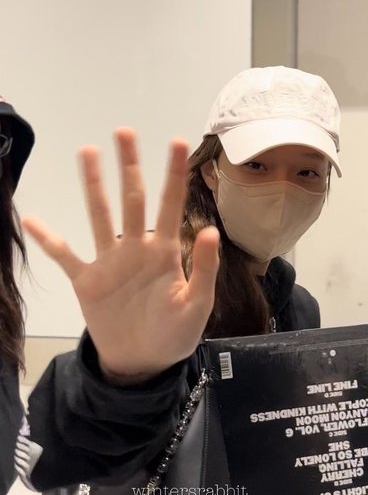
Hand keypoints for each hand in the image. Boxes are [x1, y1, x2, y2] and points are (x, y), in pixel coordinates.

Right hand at [22, 129, 219, 380]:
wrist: (143, 362)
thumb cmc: (175, 334)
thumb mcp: (197, 306)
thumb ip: (204, 270)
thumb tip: (210, 230)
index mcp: (165, 253)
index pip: (170, 205)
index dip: (174, 175)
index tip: (176, 142)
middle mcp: (136, 249)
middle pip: (131, 199)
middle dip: (129, 166)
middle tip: (124, 132)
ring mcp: (109, 262)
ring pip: (100, 216)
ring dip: (93, 186)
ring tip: (87, 152)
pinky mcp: (87, 281)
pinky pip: (64, 256)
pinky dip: (48, 239)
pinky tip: (31, 220)